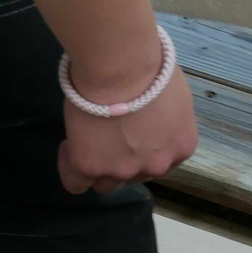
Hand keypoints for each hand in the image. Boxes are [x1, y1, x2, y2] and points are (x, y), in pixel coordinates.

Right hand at [56, 65, 199, 194]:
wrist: (122, 68)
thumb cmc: (150, 68)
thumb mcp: (175, 97)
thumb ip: (166, 119)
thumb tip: (153, 117)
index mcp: (181, 148)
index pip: (161, 162)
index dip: (143, 149)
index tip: (130, 132)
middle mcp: (156, 166)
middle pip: (136, 176)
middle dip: (123, 159)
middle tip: (108, 134)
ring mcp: (124, 170)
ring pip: (107, 183)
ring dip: (99, 167)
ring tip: (86, 139)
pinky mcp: (92, 167)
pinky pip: (76, 183)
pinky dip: (71, 169)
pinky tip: (70, 148)